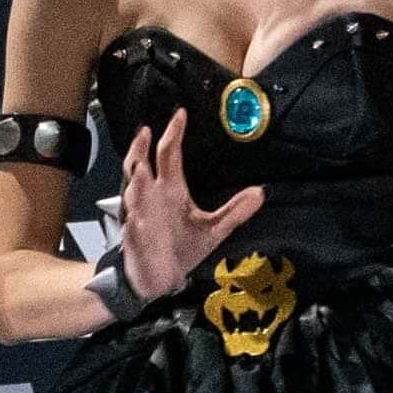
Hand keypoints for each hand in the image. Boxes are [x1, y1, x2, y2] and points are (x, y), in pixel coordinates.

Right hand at [115, 112, 263, 302]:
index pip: (168, 154)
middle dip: (139, 150)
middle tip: (144, 132)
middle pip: (139, 166)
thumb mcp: (214, 229)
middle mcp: (151, 198)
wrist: (160, 278)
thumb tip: (260, 193)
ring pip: (132, 195)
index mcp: (170, 190)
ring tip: (140, 172)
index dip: (172, 134)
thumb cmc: (181, 248)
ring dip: (136, 185)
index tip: (180, 114)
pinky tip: (136, 222)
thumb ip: (235, 211)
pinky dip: (134, 226)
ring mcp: (140, 218)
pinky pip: (132, 231)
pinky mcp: (136, 241)